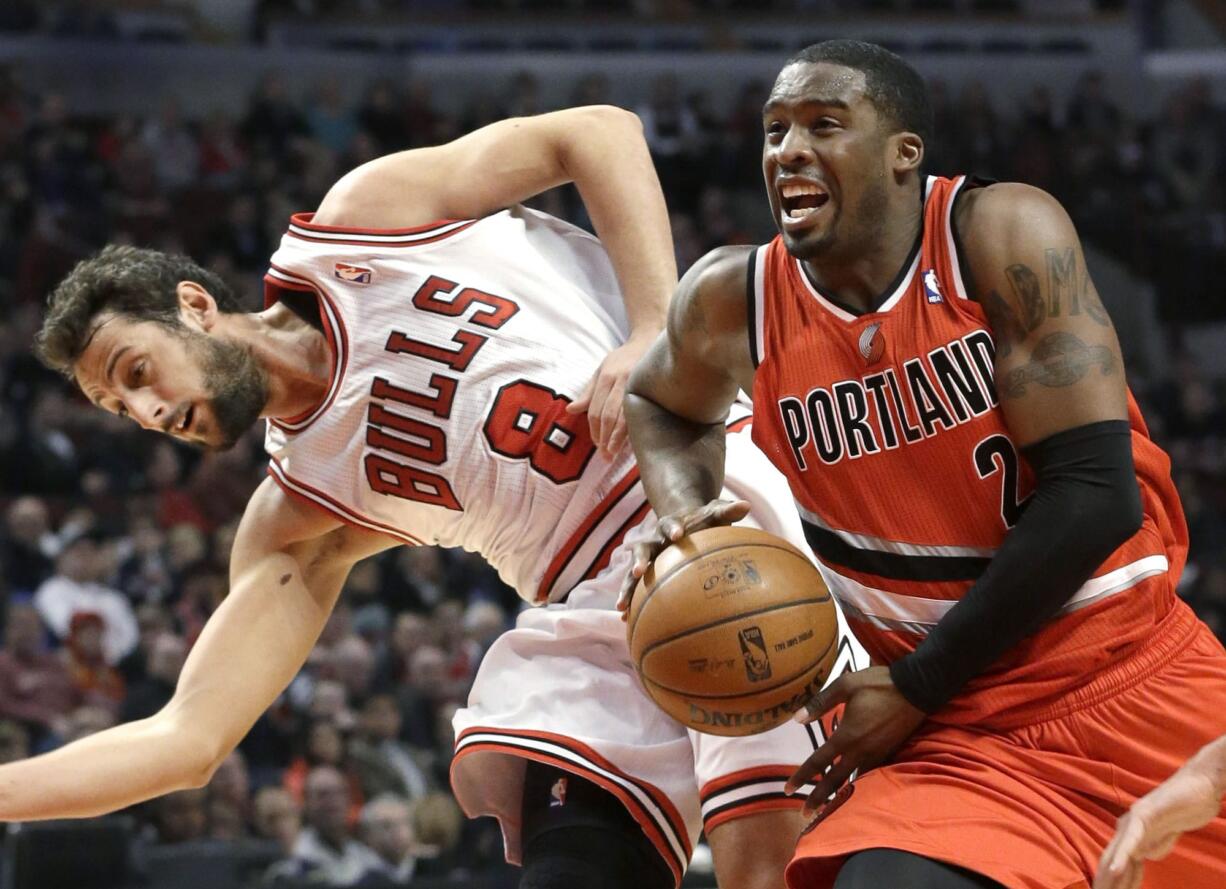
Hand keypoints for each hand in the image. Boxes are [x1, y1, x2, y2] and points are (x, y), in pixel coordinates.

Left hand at [567, 332, 655, 458]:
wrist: (650, 341)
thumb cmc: (624, 359)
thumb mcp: (602, 371)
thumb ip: (588, 393)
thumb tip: (571, 410)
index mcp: (606, 377)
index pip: (596, 410)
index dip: (595, 430)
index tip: (597, 445)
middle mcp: (620, 380)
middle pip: (608, 415)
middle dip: (605, 437)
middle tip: (605, 455)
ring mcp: (636, 384)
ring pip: (625, 416)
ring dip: (618, 438)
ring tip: (614, 453)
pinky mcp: (650, 387)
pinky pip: (641, 412)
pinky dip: (634, 428)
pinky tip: (632, 441)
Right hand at [616, 498, 750, 615]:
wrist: (681, 525)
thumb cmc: (701, 522)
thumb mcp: (714, 514)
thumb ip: (727, 510)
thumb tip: (746, 505)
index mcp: (669, 526)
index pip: (669, 525)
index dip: (673, 529)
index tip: (678, 535)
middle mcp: (653, 542)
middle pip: (642, 550)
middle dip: (639, 561)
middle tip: (637, 571)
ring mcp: (647, 559)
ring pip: (632, 574)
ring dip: (627, 589)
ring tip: (621, 607)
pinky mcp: (645, 574)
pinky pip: (635, 589)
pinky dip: (631, 603)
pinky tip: (625, 621)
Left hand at [784, 666, 925, 815]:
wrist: (917, 688)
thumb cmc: (878, 684)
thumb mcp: (845, 685)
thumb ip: (820, 702)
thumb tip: (796, 719)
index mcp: (847, 735)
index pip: (819, 762)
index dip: (802, 777)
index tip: (788, 790)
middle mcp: (861, 751)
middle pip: (835, 781)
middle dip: (818, 798)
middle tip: (804, 813)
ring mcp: (877, 754)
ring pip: (854, 781)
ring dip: (840, 795)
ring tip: (827, 808)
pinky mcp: (889, 753)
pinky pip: (871, 774)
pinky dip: (860, 785)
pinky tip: (855, 789)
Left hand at [1094, 760, 1223, 888]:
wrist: (1198, 786)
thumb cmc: (1183, 809)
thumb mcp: (1166, 837)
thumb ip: (1152, 846)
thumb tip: (1142, 857)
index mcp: (1129, 833)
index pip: (1115, 863)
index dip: (1108, 882)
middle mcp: (1125, 827)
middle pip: (1109, 860)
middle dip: (1103, 883)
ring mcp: (1133, 821)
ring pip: (1116, 853)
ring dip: (1108, 877)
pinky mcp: (1145, 816)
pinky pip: (1132, 840)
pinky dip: (1123, 856)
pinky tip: (1115, 870)